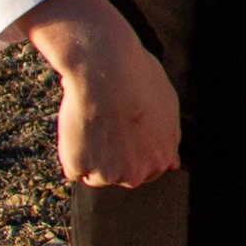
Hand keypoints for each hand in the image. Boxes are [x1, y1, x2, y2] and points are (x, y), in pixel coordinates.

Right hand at [19, 0, 181, 189]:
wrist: (108, 70)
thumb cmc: (137, 79)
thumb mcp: (168, 107)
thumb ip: (169, 138)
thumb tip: (173, 163)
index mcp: (162, 158)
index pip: (147, 171)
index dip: (133, 152)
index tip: (123, 137)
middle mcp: (138, 173)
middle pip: (121, 176)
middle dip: (113, 157)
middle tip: (106, 126)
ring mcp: (108, 174)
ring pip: (94, 175)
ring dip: (91, 155)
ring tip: (94, 122)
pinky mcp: (80, 169)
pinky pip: (73, 168)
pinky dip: (71, 152)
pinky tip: (79, 128)